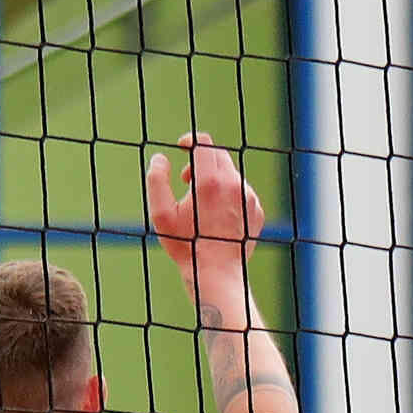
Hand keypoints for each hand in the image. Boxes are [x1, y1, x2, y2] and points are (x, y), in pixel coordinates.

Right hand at [145, 130, 264, 294]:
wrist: (216, 273)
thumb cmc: (186, 245)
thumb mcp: (161, 214)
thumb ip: (156, 181)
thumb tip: (160, 159)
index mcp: (209, 181)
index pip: (203, 143)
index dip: (191, 140)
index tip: (183, 146)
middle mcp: (233, 184)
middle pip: (218, 155)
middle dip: (200, 162)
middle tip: (187, 182)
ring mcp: (248, 197)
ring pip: (231, 174)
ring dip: (215, 180)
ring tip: (202, 204)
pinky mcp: (256, 209)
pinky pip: (242, 191)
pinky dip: (229, 195)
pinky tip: (218, 215)